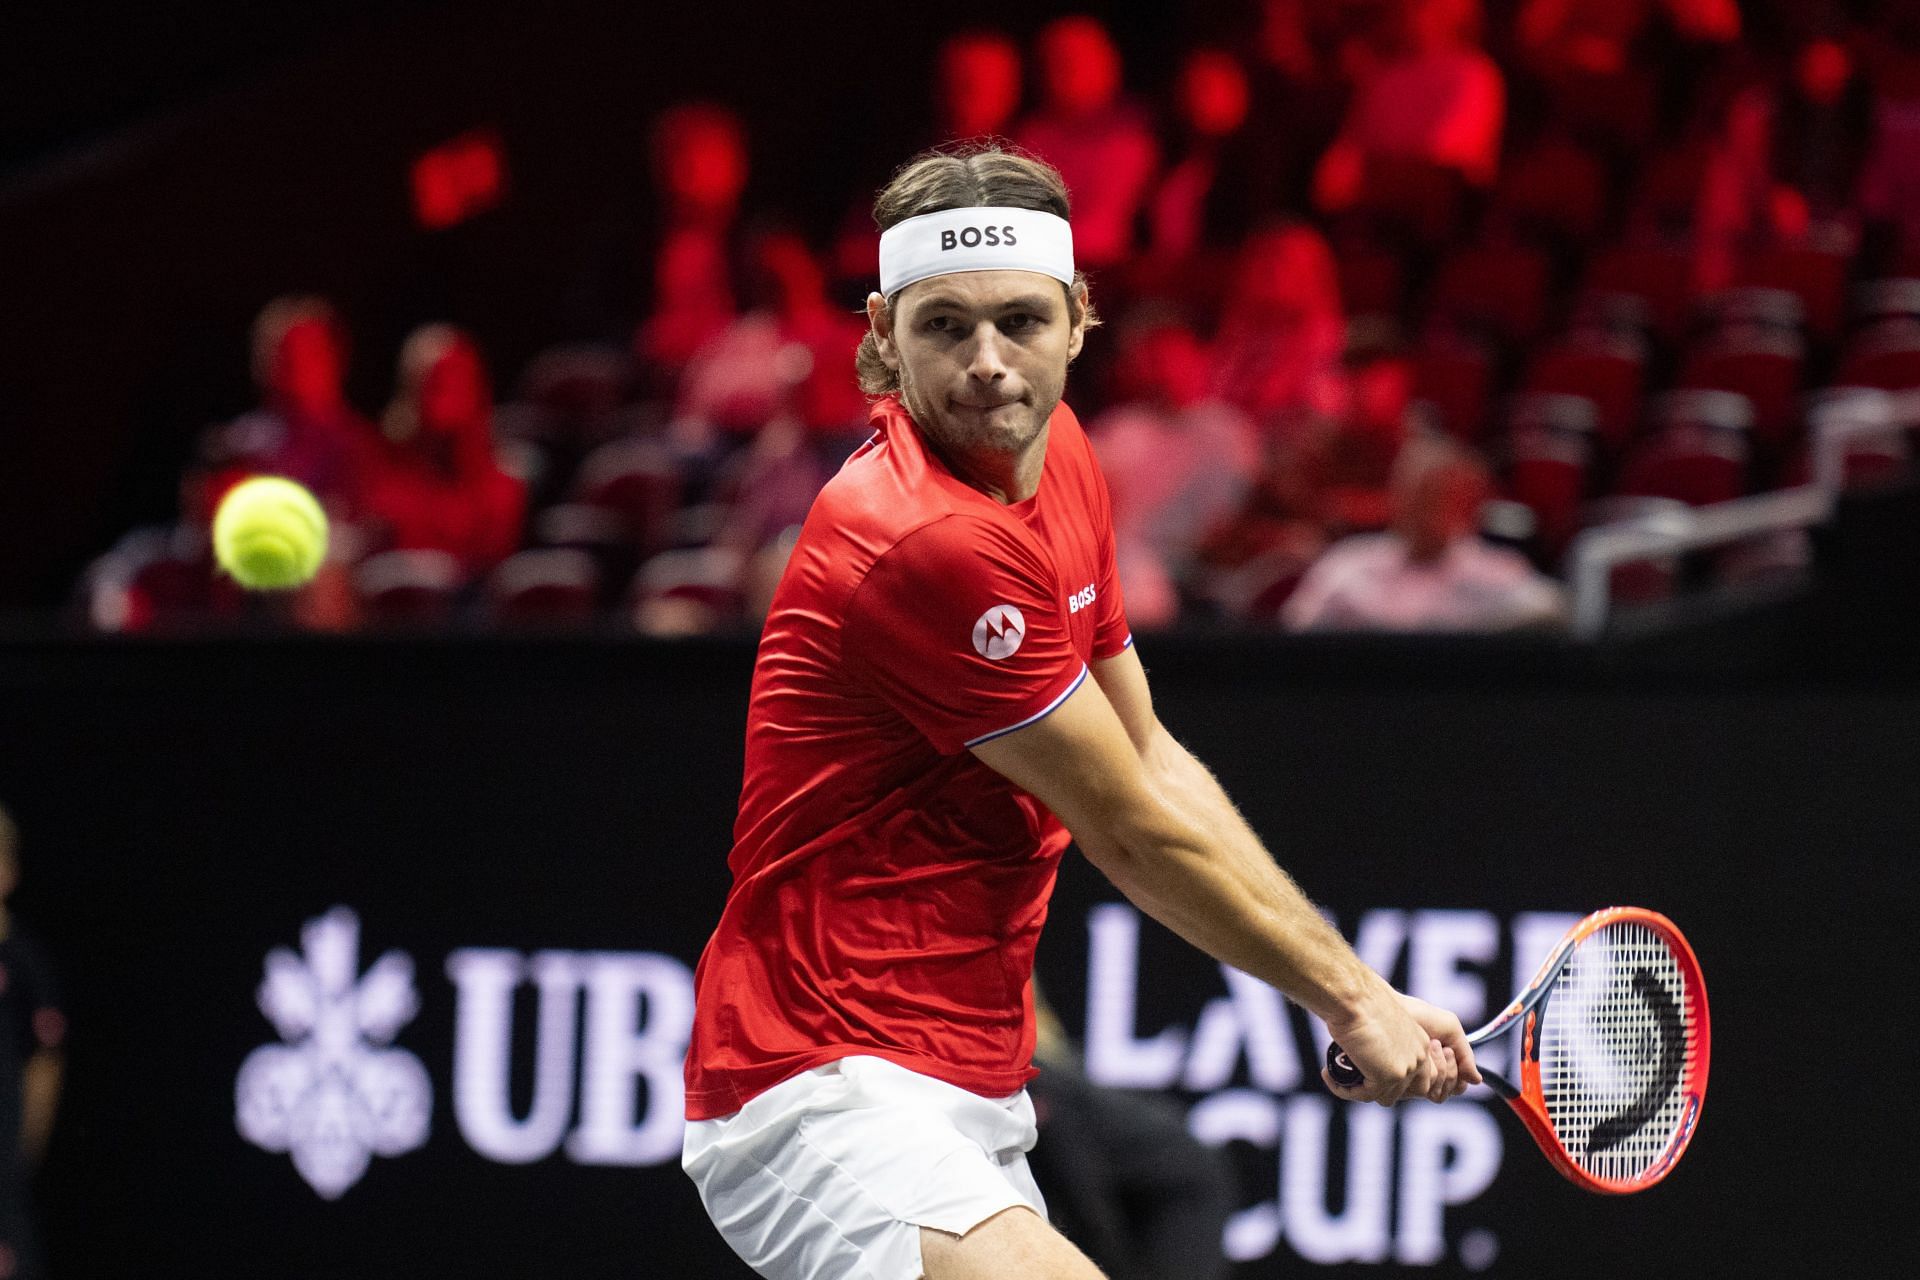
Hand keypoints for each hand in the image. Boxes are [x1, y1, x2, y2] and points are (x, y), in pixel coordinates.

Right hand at [1322, 988, 1482, 1105]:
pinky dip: (1345, 1090)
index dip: (1388, 1080)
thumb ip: (1383, 1042)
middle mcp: (1418, 1057)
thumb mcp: (1379, 1023)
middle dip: (1375, 1088)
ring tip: (1336, 1077)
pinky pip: (1364, 1095)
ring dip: (1359, 1091)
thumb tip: (1368, 1057)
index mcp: (1419, 1043)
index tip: (1362, 1069)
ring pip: (1383, 1097)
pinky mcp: (1388, 1077)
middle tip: (1351, 1078)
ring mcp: (1406, 1069)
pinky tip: (1328, 1075)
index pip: (1413, 1077)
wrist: (1354, 997)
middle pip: (1401, 1091)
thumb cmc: (1360, 1001)